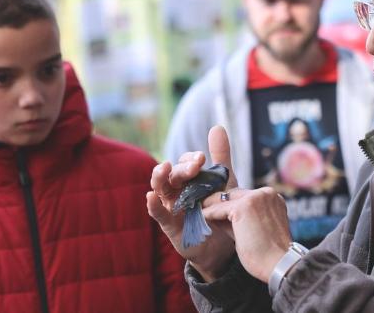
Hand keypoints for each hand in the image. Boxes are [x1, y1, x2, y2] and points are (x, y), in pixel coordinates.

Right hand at [147, 125, 236, 280]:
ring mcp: (170, 206)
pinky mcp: (168, 225)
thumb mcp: (223, 183)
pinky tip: (150, 196)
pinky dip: (152, 204)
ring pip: (160, 188)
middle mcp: (176, 189)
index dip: (190, 159)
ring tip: (164, 168)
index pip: (184, 163)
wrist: (223, 247)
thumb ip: (220, 157)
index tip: (202, 158)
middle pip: (173, 174)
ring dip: (160, 176)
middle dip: (181, 168)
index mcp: (188, 179)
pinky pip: (157, 212)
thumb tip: (217, 126)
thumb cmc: (218, 211)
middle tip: (195, 165)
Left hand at [203, 187, 291, 282]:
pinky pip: (219, 208)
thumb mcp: (255, 229)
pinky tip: (200, 217)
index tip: (215, 208)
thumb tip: (217, 213)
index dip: (228, 204)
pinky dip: (208, 213)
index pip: (244, 196)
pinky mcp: (244, 207)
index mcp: (273, 198)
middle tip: (202, 206)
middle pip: (234, 194)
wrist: (278, 265)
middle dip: (217, 201)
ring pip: (225, 199)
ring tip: (198, 210)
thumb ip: (239, 219)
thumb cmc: (268, 254)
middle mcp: (266, 194)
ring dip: (210, 205)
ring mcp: (255, 198)